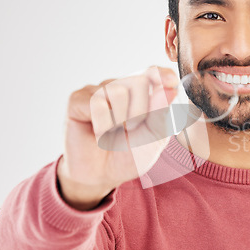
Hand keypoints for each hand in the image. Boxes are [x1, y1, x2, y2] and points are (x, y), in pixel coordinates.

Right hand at [57, 66, 177, 209]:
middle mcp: (121, 86)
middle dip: (141, 112)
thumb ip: (162, 115)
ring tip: (113, 134)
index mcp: (143, 92)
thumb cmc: (130, 155)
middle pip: (139, 81)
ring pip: (117, 91)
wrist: (102, 176)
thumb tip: (171, 89)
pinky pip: (95, 103)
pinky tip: (98, 133)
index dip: (161, 75)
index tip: (171, 81)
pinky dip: (102, 124)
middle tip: (131, 131)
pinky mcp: (78, 99)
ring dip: (120, 121)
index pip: (154, 73)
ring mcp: (98, 90)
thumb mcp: (153, 140)